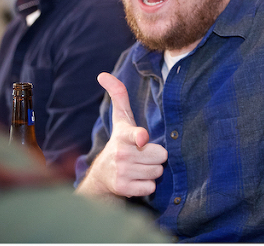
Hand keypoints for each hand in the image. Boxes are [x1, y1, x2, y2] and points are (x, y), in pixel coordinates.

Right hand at [83, 73, 167, 197]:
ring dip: (151, 171)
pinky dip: (146, 186)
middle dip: (156, 157)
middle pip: (161, 156)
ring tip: (138, 167)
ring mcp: (122, 172)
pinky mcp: (123, 188)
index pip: (134, 135)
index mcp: (123, 135)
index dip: (139, 137)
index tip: (141, 138)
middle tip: (142, 156)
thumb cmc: (120, 142)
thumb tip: (102, 74)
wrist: (102, 176)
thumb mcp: (120, 120)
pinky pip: (150, 187)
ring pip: (157, 172)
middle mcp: (121, 154)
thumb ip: (118, 96)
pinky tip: (135, 180)